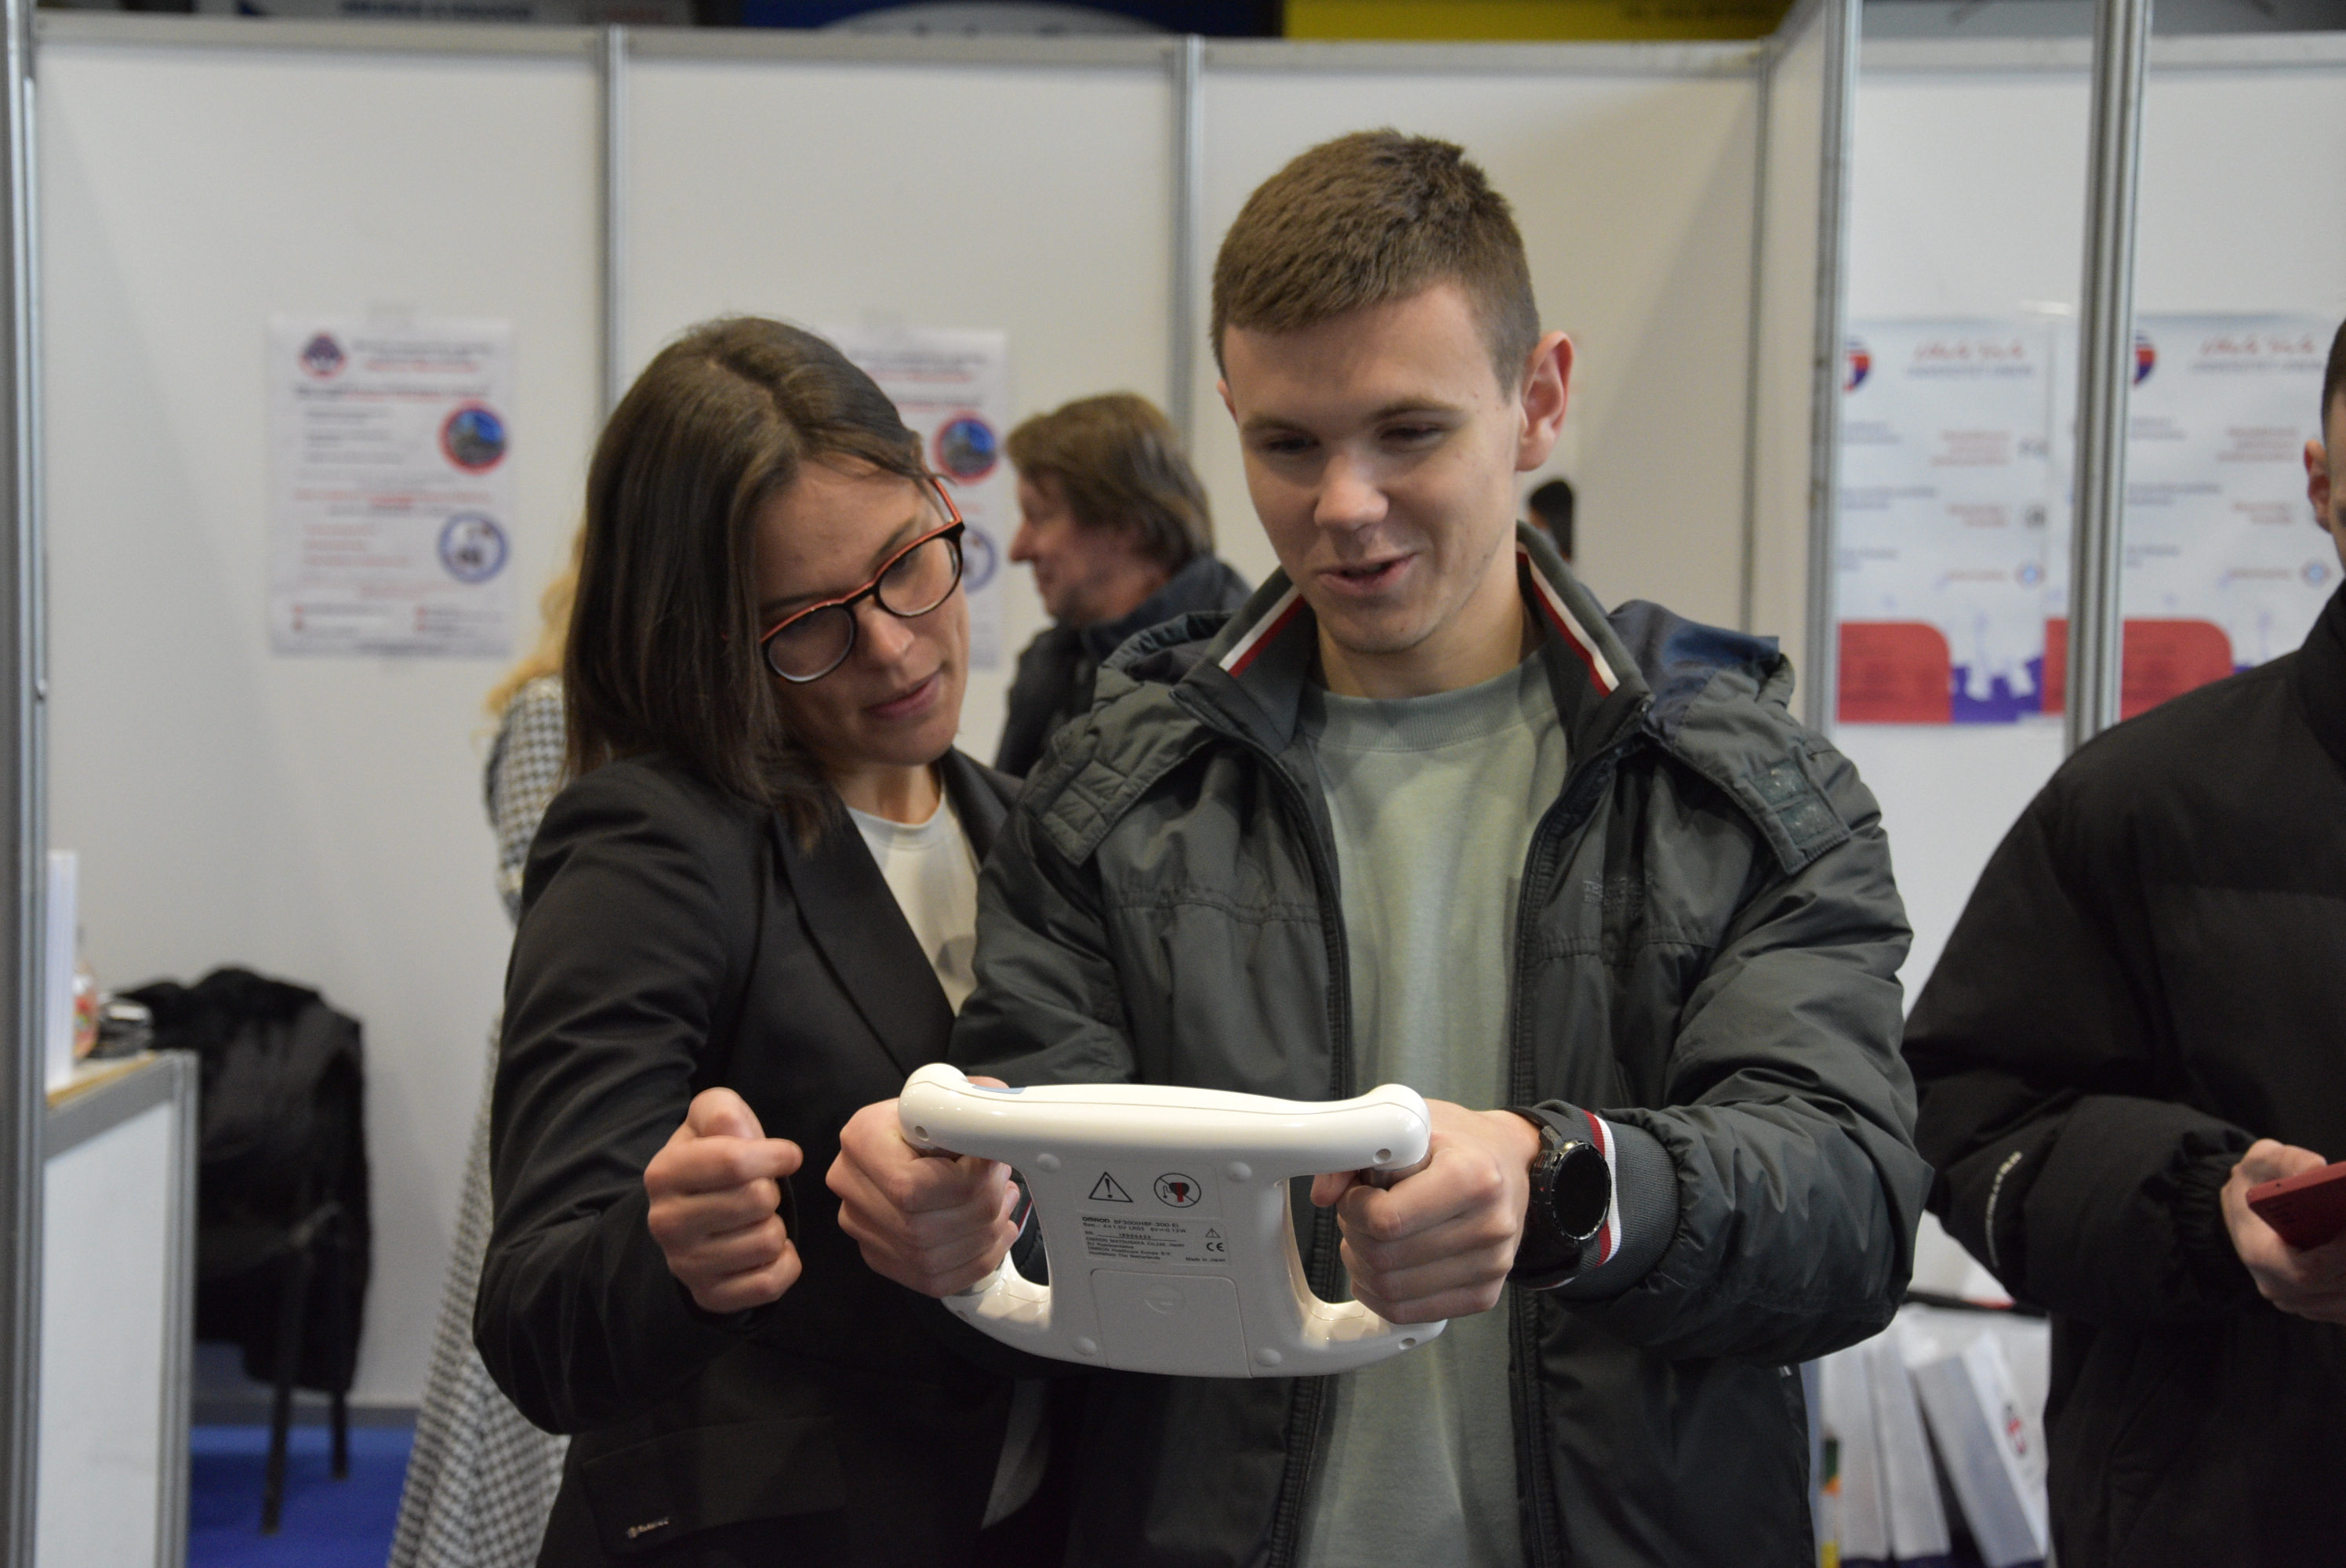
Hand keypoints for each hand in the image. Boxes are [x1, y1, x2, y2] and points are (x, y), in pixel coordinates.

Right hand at [643, 1088, 803, 1314]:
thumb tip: (736, 1132)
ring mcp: (685, 1265)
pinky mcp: (710, 1296)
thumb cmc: (712, 1157)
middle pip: (758, 1200)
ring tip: (757, 1219)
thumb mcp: (710, 1118)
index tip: (787, 1155)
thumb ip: (722, 1112)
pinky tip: (768, 1249)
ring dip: (777, 1226)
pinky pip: (770, 1282)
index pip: (735, 1162)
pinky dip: (785, 1263)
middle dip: (773, 1190)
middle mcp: (666, 1223)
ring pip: (768, 1241)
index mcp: (663, 1174)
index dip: (775, 1155)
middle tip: (760, 1192)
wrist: (692, 1213)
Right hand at [828, 1079, 1020, 1297]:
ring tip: (1001, 1206)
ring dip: (983, 1239)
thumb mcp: (952, 1094)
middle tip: (1002, 1186)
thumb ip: (975, 1102)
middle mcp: (850, 1185)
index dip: (965, 1185)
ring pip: (929, 1260)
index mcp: (862, 1139)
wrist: (908, 1136)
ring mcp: (860, 1227)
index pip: (911, 1188)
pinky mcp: (880, 1256)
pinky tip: (994, 1236)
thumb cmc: (931, 1117)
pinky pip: (931, 1281)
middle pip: (921, 1228)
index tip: (993, 1165)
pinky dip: (975, 1263)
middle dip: (980, 1212)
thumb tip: (1002, 1118)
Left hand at [1310, 1099, 1541, 1323]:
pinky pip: (1407, 1313)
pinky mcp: (1484, 1296)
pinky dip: (1379, 1292)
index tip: (1357, 1193)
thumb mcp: (1410, 1125)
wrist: (1509, 1164)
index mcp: (1473, 1176)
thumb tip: (1323, 1194)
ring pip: (1391, 1292)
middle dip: (1354, 1235)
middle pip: (1384, 1259)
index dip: (1354, 1208)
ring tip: (1373, 1234)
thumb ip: (1357, 1152)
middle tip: (1361, 1212)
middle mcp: (1490, 1225)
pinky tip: (1382, 1263)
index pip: (1387, 1219)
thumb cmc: (1457, 1142)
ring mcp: (1491, 1267)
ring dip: (1363, 1265)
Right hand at [2220, 1139, 2345, 1323]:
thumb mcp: (2261, 1160)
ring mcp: (2300, 1303)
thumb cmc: (2255, 1186)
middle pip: (2338, 1286)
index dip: (2342, 1252)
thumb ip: (2288, 1160)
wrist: (2245, 1212)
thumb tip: (2318, 1168)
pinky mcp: (2319, 1308)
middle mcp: (2279, 1289)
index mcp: (2261, 1256)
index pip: (2311, 1270)